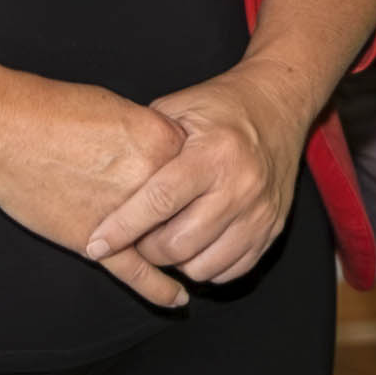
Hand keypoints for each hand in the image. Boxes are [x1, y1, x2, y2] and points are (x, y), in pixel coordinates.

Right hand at [0, 76, 193, 307]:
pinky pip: (136, 272)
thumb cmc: (54, 111)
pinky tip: (177, 298)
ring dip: (173, 249)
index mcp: (162, 141)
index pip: (193, 168)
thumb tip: (160, 152)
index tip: (183, 177)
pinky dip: (158, 288)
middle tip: (184, 215)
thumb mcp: (118, 107)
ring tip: (187, 258)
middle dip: (181, 211)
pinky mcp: (96, 243)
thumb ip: (147, 134)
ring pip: (165, 241)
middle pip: (185, 206)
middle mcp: (152, 182)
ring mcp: (125, 216)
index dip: (184, 173)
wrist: (5, 131)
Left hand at [83, 61, 317, 285]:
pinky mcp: (273, 228)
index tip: (96, 243)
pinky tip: (194, 245)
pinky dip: (205, 266)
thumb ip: (145, 143)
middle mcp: (241, 185)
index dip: (122, 228)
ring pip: (203, 266)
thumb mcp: (178, 108)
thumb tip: (106, 181)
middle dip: (146, 249)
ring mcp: (261, 212)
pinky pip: (231, 270)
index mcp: (213, 152)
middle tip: (134, 237)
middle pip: (179, 243)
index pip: (159, 202)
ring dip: (175, 261)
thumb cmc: (222, 105)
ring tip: (165, 239)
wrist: (279, 104)